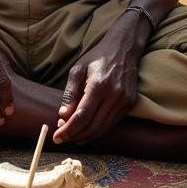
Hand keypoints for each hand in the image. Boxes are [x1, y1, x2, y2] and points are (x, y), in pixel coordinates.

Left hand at [54, 16, 142, 144]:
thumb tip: (63, 116)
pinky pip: (112, 124)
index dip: (68, 130)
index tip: (57, 137)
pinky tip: (87, 131)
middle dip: (75, 136)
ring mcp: (124, 101)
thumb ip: (70, 93)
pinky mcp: (130, 104)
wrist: (124, 48)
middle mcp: (114, 95)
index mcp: (99, 85)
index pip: (82, 116)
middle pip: (93, 127)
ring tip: (72, 136)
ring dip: (86, 137)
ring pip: (103, 129)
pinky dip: (98, 132)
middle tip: (62, 138)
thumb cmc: (97, 57)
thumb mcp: (78, 69)